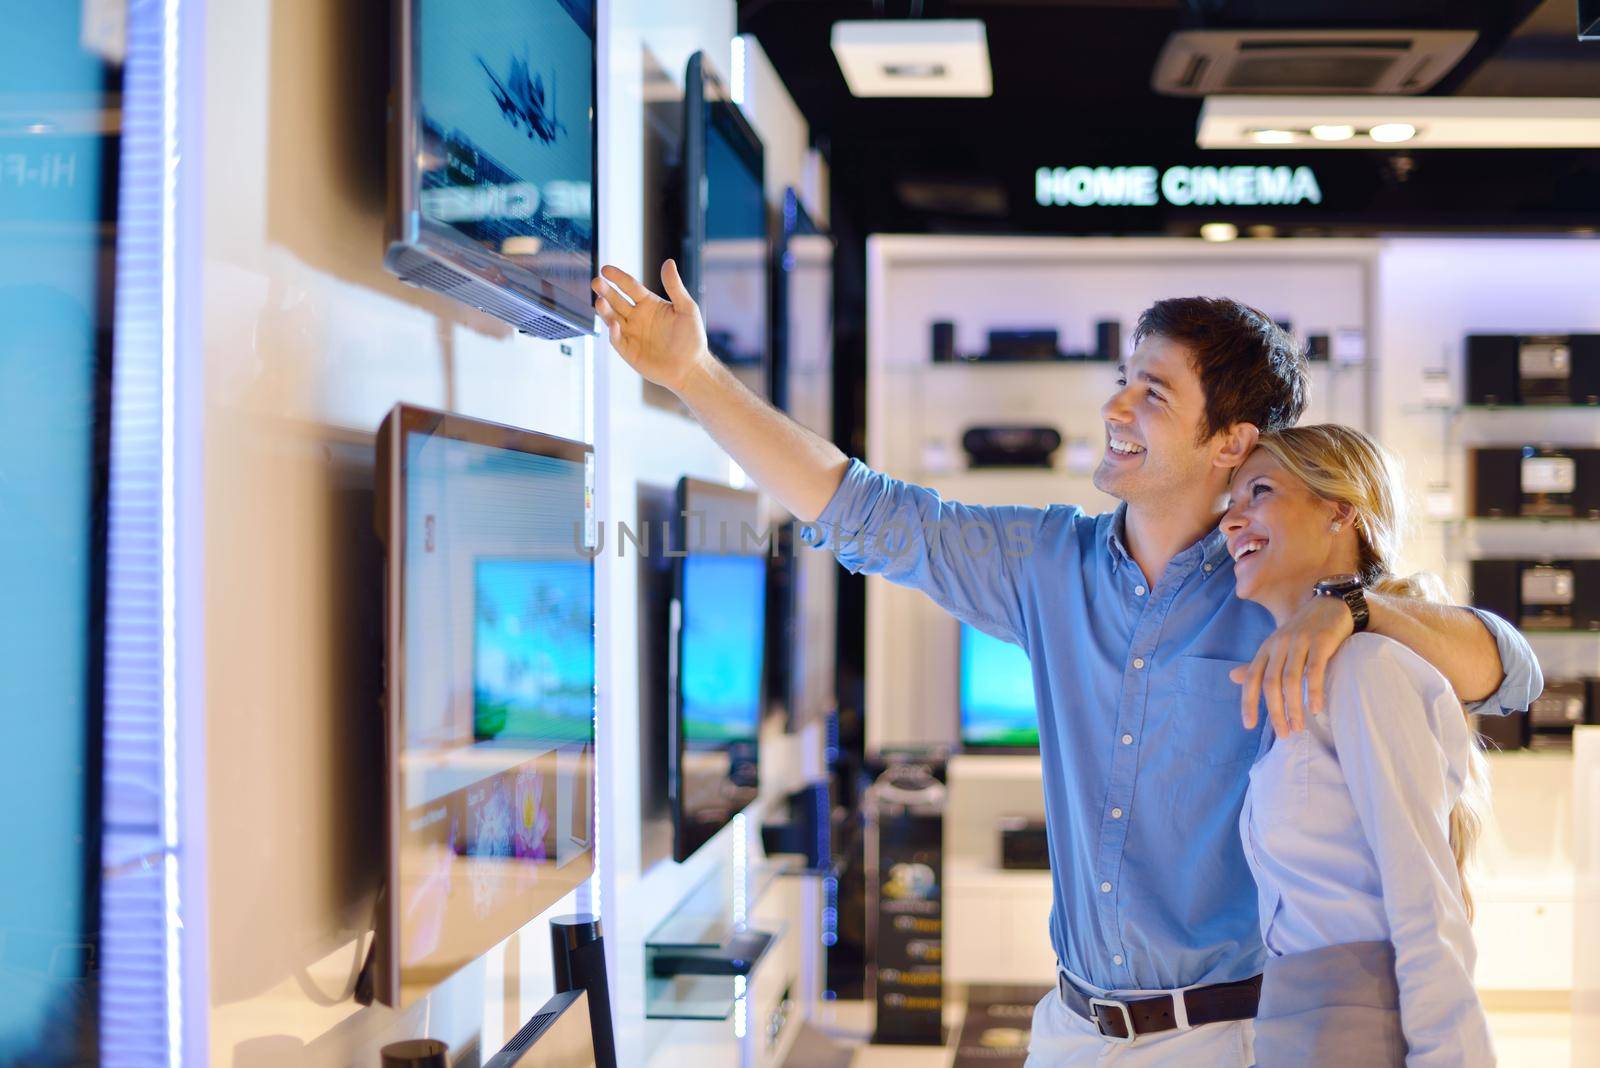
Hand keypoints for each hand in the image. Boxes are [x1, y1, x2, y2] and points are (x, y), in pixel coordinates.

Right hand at [592, 260, 710, 393]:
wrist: (691, 368)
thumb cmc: (692, 338)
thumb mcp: (687, 308)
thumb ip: (675, 286)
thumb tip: (668, 262)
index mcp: (649, 304)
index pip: (630, 287)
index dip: (618, 278)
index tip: (606, 269)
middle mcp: (637, 317)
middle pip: (616, 301)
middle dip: (605, 291)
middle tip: (596, 283)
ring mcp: (631, 334)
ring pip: (612, 318)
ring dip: (605, 311)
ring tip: (599, 302)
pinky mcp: (629, 351)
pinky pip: (617, 340)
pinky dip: (614, 333)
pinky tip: (613, 325)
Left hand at [1230, 594, 1353, 737]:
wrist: (1333, 605)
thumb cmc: (1304, 631)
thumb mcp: (1278, 646)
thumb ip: (1259, 664)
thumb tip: (1233, 677)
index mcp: (1267, 648)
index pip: (1252, 678)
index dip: (1248, 702)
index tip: (1248, 726)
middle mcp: (1280, 644)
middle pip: (1271, 683)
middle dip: (1275, 711)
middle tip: (1283, 733)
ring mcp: (1300, 641)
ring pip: (1291, 679)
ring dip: (1294, 706)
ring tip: (1299, 727)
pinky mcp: (1321, 641)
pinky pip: (1315, 669)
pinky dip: (1314, 691)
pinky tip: (1316, 709)